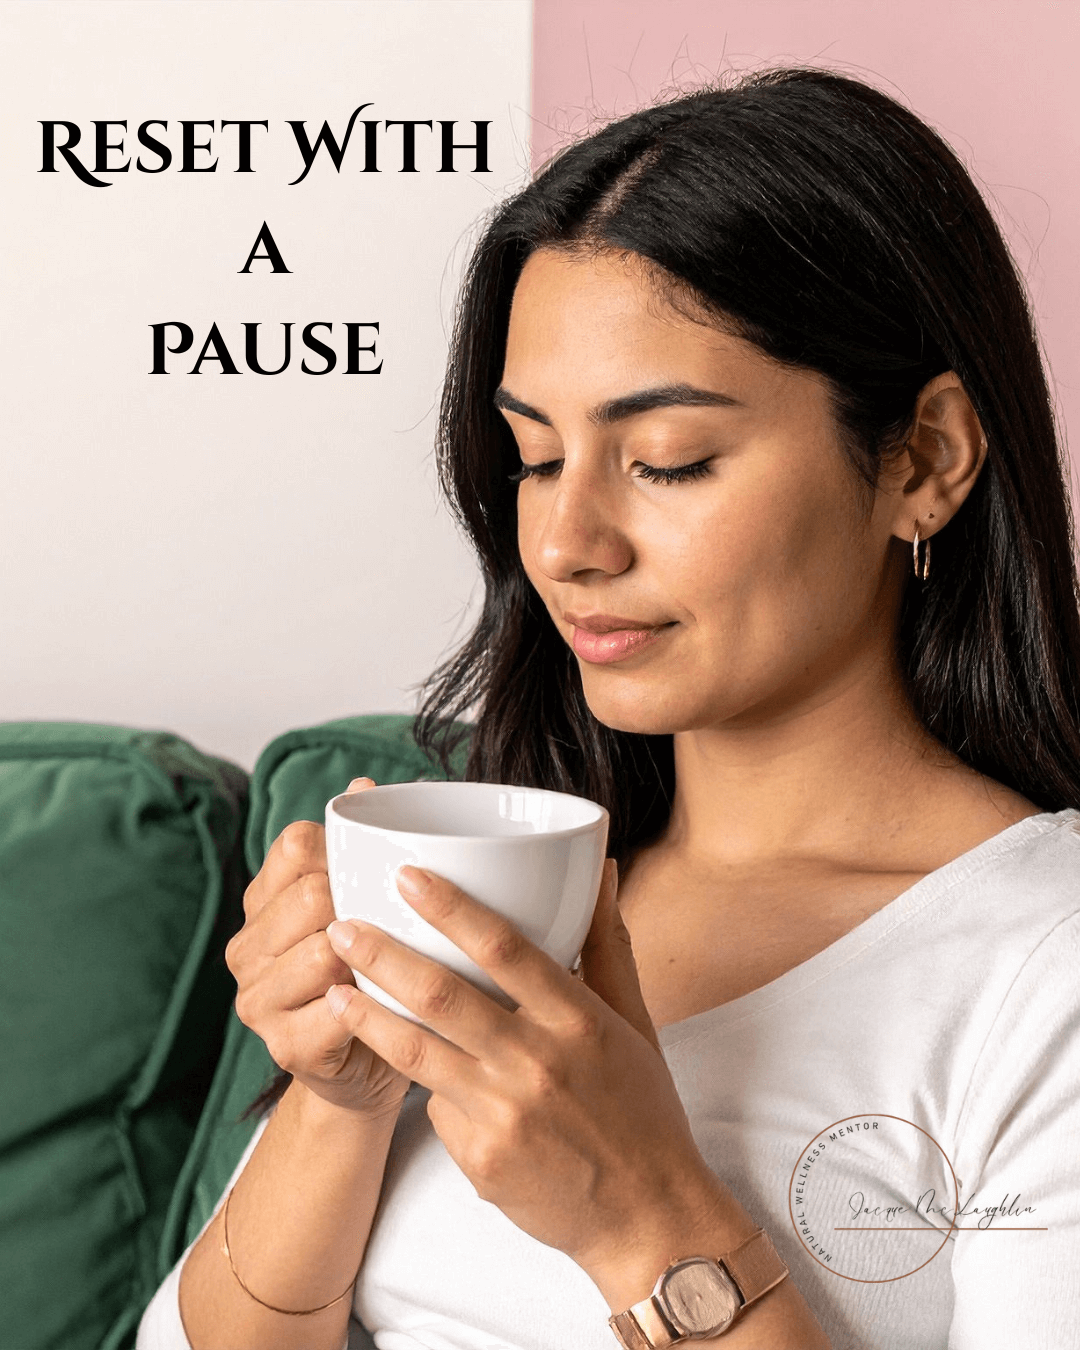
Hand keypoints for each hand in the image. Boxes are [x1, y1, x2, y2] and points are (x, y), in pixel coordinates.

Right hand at [225, 778, 410, 1120]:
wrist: (370, 1068)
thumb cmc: (374, 975)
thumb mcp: (366, 908)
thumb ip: (359, 849)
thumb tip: (363, 782)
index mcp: (263, 901)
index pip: (297, 845)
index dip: (344, 852)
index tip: (379, 874)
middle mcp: (247, 947)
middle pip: (311, 893)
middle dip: (361, 907)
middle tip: (397, 929)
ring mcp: (256, 999)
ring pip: (323, 951)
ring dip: (369, 960)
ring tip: (393, 970)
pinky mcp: (283, 1047)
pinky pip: (335, 1010)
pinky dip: (371, 1007)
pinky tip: (385, 1008)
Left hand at [323, 859, 727, 1281]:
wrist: (646, 1216)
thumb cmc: (642, 1109)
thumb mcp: (635, 1020)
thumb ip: (607, 943)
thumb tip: (600, 869)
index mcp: (578, 1020)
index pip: (505, 949)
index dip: (451, 908)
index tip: (408, 877)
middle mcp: (538, 1063)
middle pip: (442, 997)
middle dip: (382, 955)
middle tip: (340, 926)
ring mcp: (506, 1115)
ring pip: (418, 1054)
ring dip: (369, 1017)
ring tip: (334, 990)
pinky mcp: (481, 1160)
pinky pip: (439, 1108)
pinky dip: (428, 1086)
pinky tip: (421, 1076)